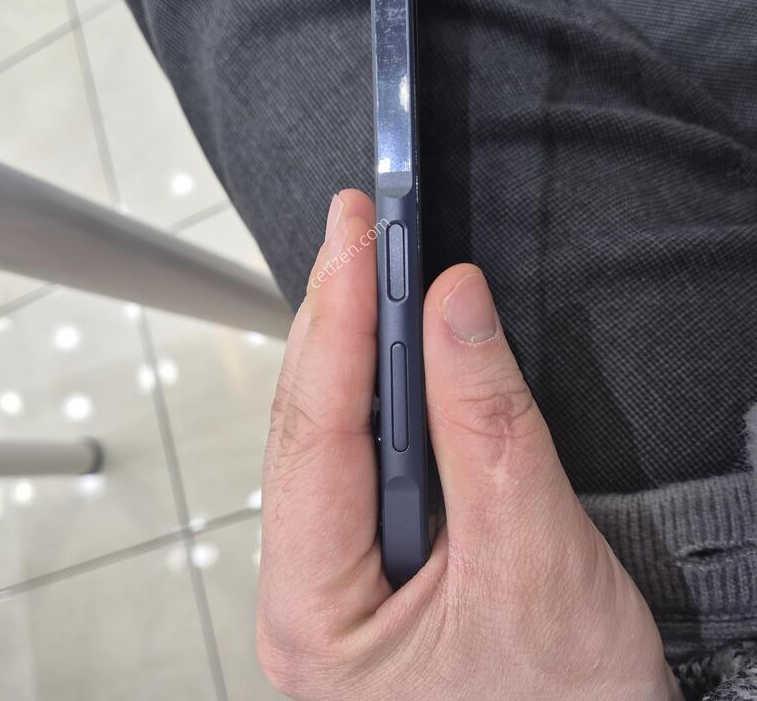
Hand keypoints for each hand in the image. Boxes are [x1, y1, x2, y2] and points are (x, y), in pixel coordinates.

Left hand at [257, 189, 681, 700]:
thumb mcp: (534, 561)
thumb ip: (488, 427)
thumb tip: (453, 308)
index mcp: (318, 613)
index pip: (319, 435)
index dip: (343, 321)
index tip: (358, 237)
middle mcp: (307, 590)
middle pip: (312, 424)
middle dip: (338, 317)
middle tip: (356, 228)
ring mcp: (335, 573)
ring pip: (332, 433)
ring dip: (354, 344)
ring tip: (366, 264)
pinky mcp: (371, 555)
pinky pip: (361, 454)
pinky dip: (378, 387)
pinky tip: (385, 342)